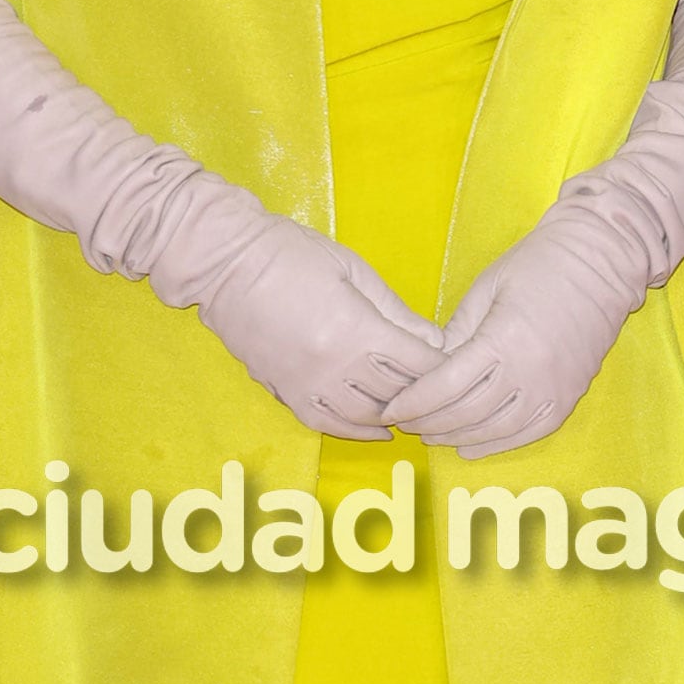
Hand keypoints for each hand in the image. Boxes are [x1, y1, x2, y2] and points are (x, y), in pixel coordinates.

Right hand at [197, 216, 443, 436]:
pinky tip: (377, 430)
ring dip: (395, 415)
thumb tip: (435, 343)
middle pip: (397, 393)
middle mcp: (333, 365)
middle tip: (445, 391)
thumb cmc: (291, 253)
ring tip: (415, 410)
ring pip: (365, 416)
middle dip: (425, 393)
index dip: (443, 367)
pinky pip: (327, 422)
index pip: (416, 363)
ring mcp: (307, 383)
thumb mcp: (353, 270)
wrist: (224, 262)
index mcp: (355, 329)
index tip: (459, 365)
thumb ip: (395, 311)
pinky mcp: (284, 391)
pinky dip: (356, 430)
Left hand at [385, 202, 642, 458]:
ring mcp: (552, 389)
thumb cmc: (538, 264)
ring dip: (456, 438)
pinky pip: (527, 433)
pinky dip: (495, 444)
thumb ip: (457, 333)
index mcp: (503, 340)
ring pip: (494, 430)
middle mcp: (529, 372)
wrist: (602, 260)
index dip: (414, 402)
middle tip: (402, 423)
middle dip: (427, 423)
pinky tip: (469, 447)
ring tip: (430, 436)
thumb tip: (430, 370)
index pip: (446, 386)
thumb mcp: (486, 288)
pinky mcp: (568, 397)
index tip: (390, 408)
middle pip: (465, 414)